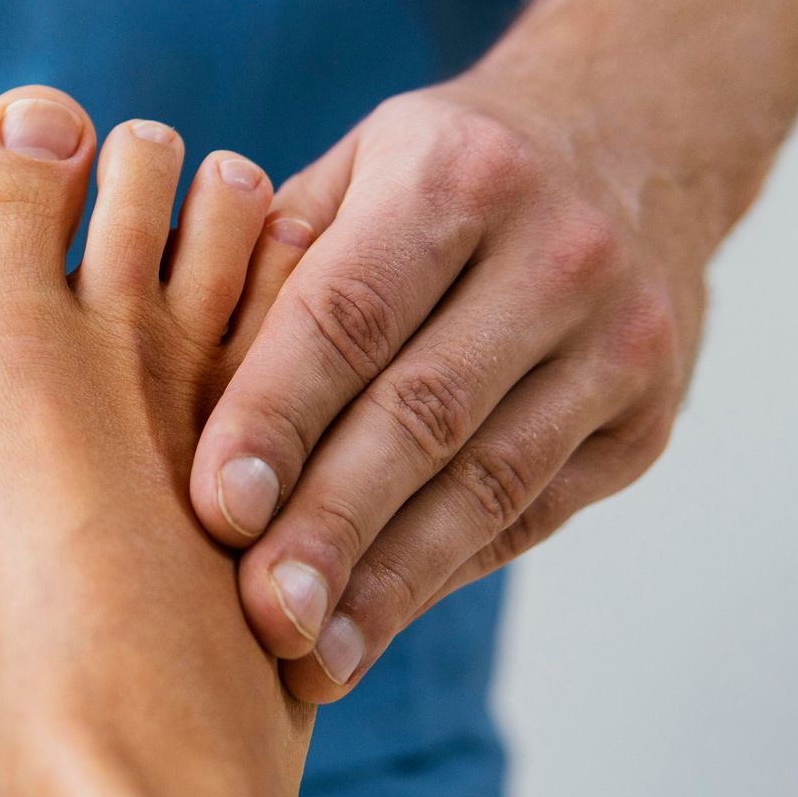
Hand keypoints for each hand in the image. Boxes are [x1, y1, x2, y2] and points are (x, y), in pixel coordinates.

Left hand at [190, 75, 706, 699]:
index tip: (219, 507)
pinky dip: (442, 574)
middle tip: (261, 613)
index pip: (349, 314)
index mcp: (454, 175)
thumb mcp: (360, 164)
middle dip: (334, 524)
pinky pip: (529, 514)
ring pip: (489, 484)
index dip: (278, 415)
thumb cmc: (445, 171)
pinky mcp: (646, 423)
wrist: (641, 141)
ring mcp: (618, 343)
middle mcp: (555, 254)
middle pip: (425, 413)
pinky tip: (371, 626)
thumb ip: (268, 256)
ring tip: (309, 655)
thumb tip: (151, 358)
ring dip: (391, 582)